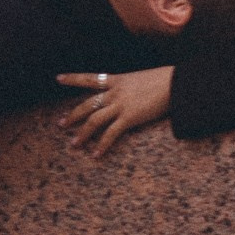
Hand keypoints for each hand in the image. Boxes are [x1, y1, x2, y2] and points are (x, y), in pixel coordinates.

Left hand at [56, 67, 172, 156]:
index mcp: (117, 80)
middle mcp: (115, 92)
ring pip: (94, 121)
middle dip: (73, 116)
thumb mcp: (142, 78)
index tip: (58, 78)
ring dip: (82, 134)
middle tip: (60, 124)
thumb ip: (130, 87)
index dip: (73, 78)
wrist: (176, 83)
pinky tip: (96, 155)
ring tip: (73, 144)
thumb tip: (129, 93)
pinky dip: (102, 145)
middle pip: (87, 105)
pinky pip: (111, 134)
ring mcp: (121, 105)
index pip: (90, 78)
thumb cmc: (165, 79)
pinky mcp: (129, 118)